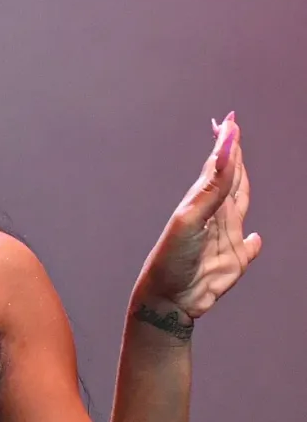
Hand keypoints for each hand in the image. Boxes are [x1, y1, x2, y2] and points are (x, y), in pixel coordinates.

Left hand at [132, 113, 260, 321]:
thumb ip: (213, 184)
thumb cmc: (171, 260)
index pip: (218, 165)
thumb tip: (227, 145)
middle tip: (235, 133)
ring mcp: (225, 239)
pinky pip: (249, 248)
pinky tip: (255, 238)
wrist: (167, 300)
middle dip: (234, 157)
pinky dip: (254, 242)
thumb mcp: (191, 218)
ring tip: (243, 171)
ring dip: (242, 188)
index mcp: (203, 202)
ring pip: (239, 206)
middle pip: (230, 181)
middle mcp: (215, 216)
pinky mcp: (234, 262)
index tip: (229, 121)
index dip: (225, 143)